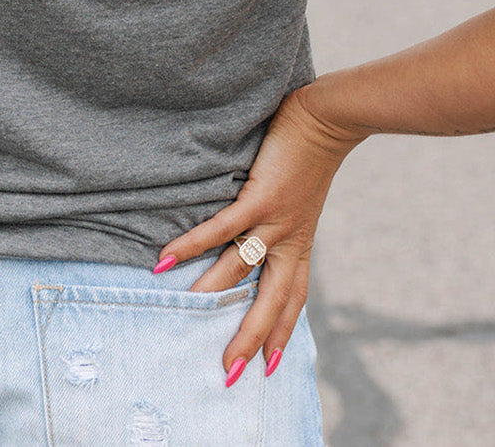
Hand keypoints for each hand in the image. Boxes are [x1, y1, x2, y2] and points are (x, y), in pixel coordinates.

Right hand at [153, 82, 366, 382]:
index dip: (282, 333)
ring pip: (240, 269)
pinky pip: (223, 228)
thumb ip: (283, 219)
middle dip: (250, 339)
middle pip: (270, 302)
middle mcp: (289, 241)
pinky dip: (194, 243)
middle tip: (229, 373)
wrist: (327, 121)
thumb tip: (258, 226)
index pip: (292, 299)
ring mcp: (275, 221)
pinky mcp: (261, 197)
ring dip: (211, 292)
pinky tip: (167, 256)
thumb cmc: (309, 155)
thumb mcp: (302, 200)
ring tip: (185, 313)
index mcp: (299, 244)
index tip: (270, 366)